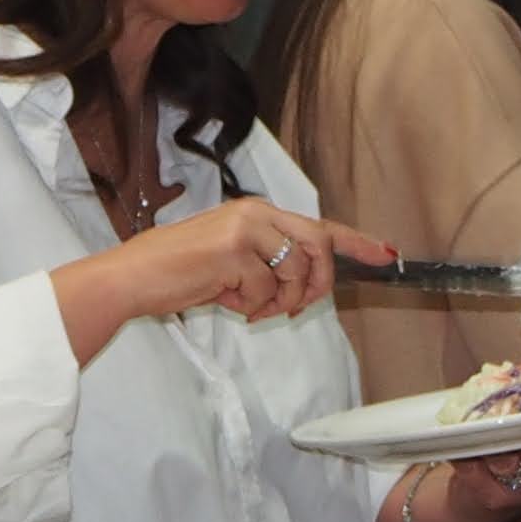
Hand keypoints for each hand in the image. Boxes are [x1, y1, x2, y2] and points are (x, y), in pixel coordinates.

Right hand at [57, 202, 397, 355]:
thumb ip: (268, 265)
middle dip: (316, 285)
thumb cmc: (179, 273)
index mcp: (258, 212)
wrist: (134, 277)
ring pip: (295, 272)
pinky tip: (224, 302)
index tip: (386, 254)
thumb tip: (307, 285)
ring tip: (246, 307)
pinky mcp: (234, 249)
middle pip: (318, 247)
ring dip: (278, 302)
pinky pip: (266, 290)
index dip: (356, 241)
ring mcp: (246, 228)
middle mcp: (256, 213)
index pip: (318, 225)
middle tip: (294, 308)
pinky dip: (251, 308)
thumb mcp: (232, 263)